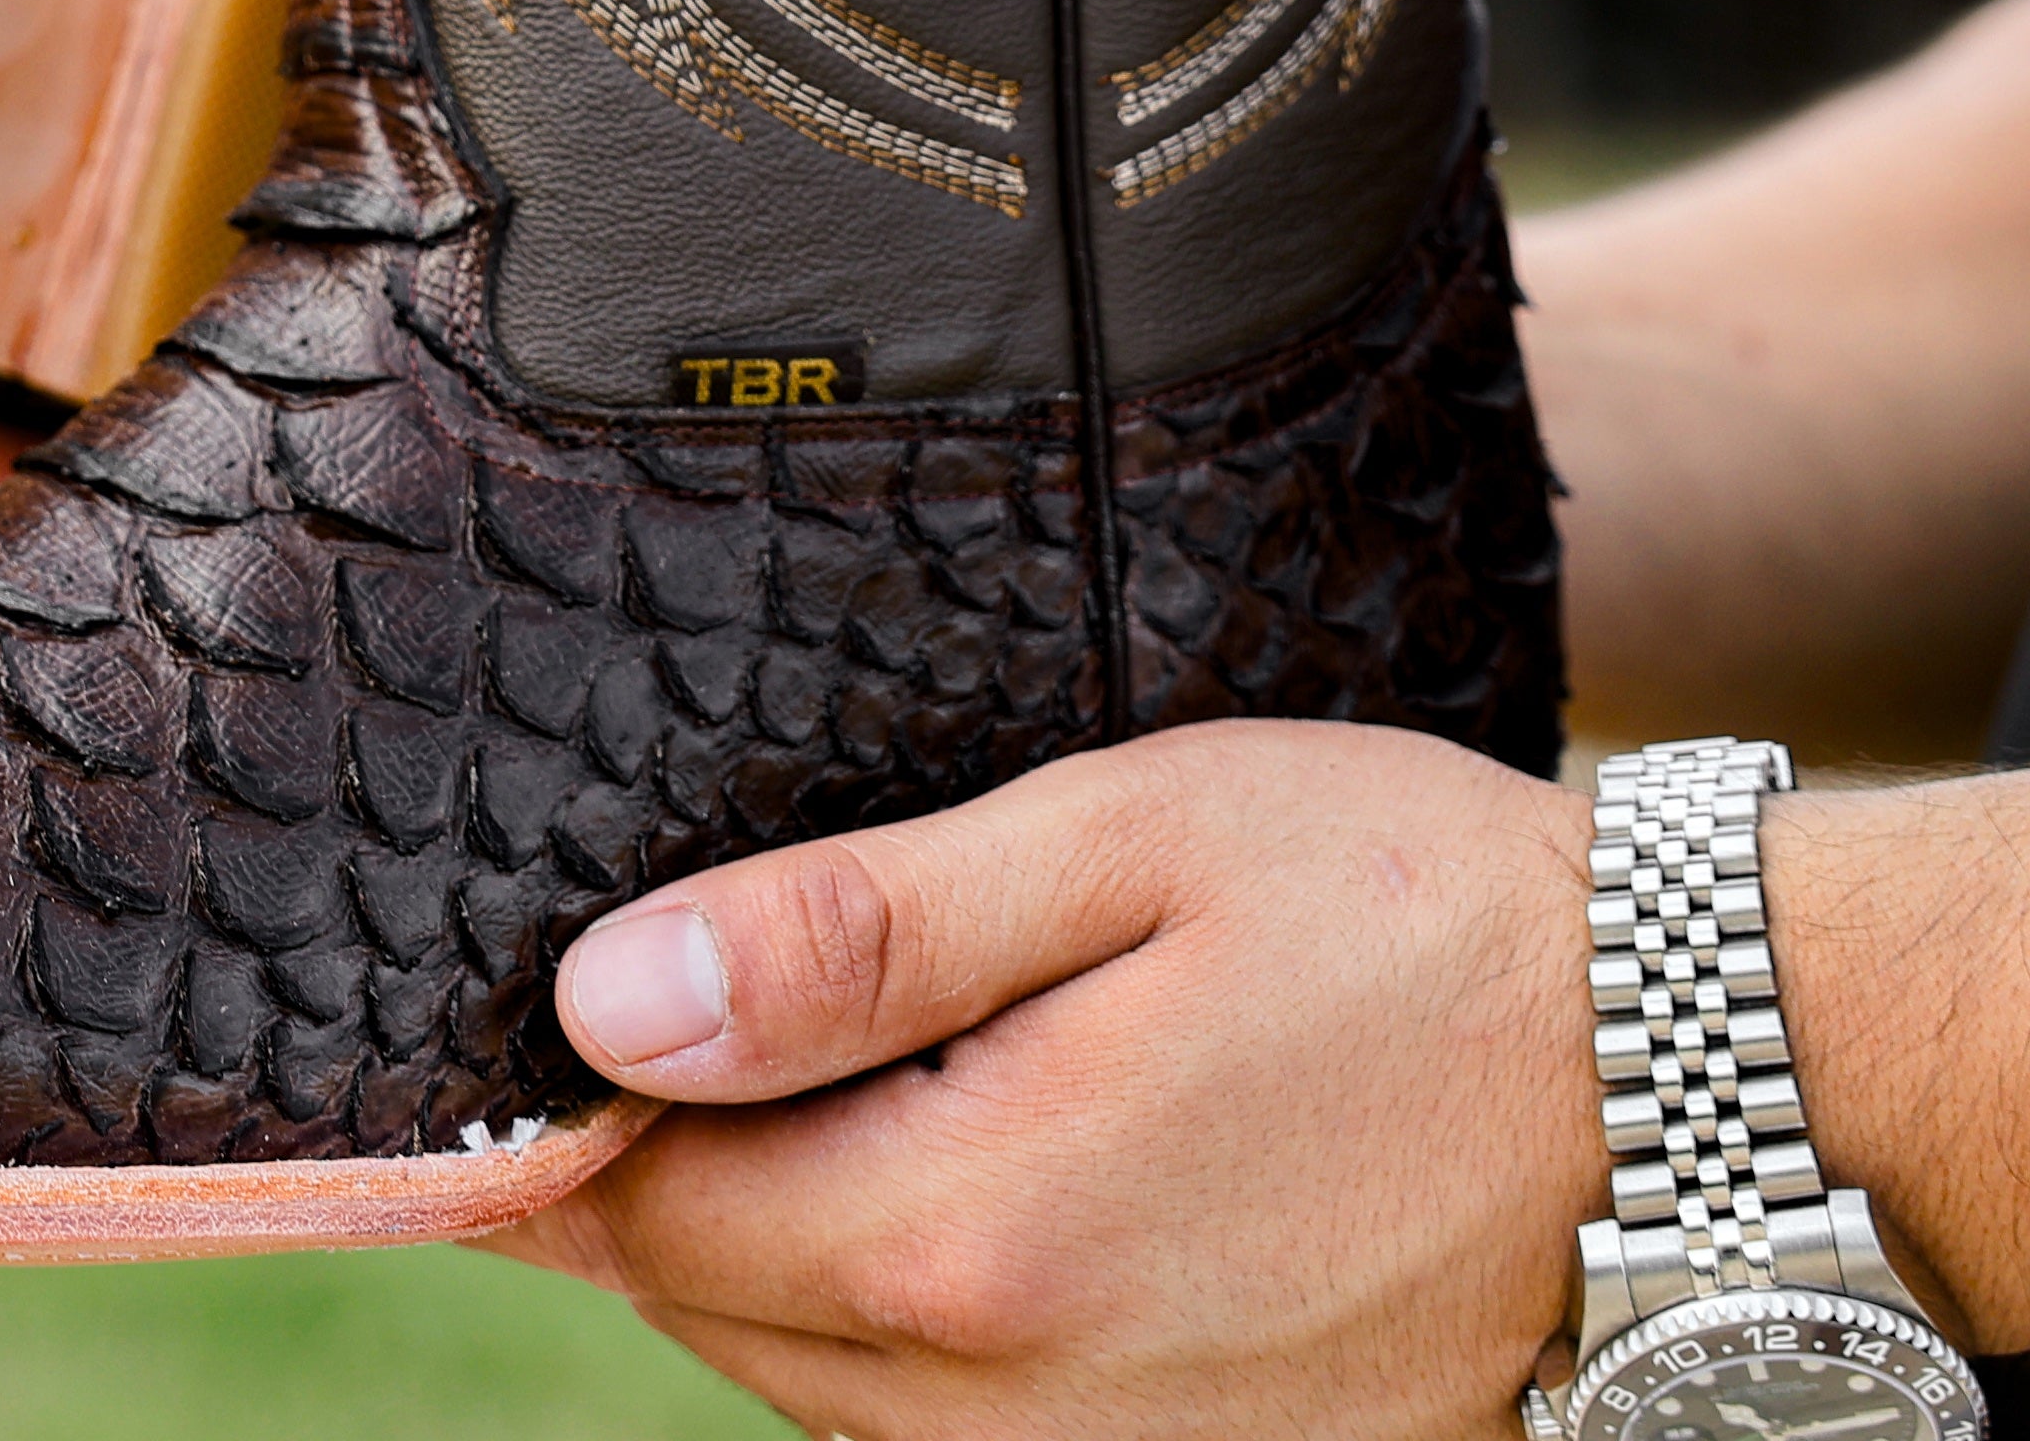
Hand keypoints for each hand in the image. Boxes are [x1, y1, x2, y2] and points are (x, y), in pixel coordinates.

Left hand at [488, 722, 1600, 1440]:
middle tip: (665, 1004)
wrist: (1692, 1087)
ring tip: (803, 1072)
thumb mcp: (1113, 849)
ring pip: (821, 1387)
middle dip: (657, 1170)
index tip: (539, 1000)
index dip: (568, 1106)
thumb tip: (602, 1003)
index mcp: (980, 1243)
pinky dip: (902, 1313)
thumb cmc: (1402, 918)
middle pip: (715, 1311)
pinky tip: (948, 1172)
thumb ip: (846, 939)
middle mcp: (1028, 1415)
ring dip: (777, 1243)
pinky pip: (951, 1430)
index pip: (646, 1212)